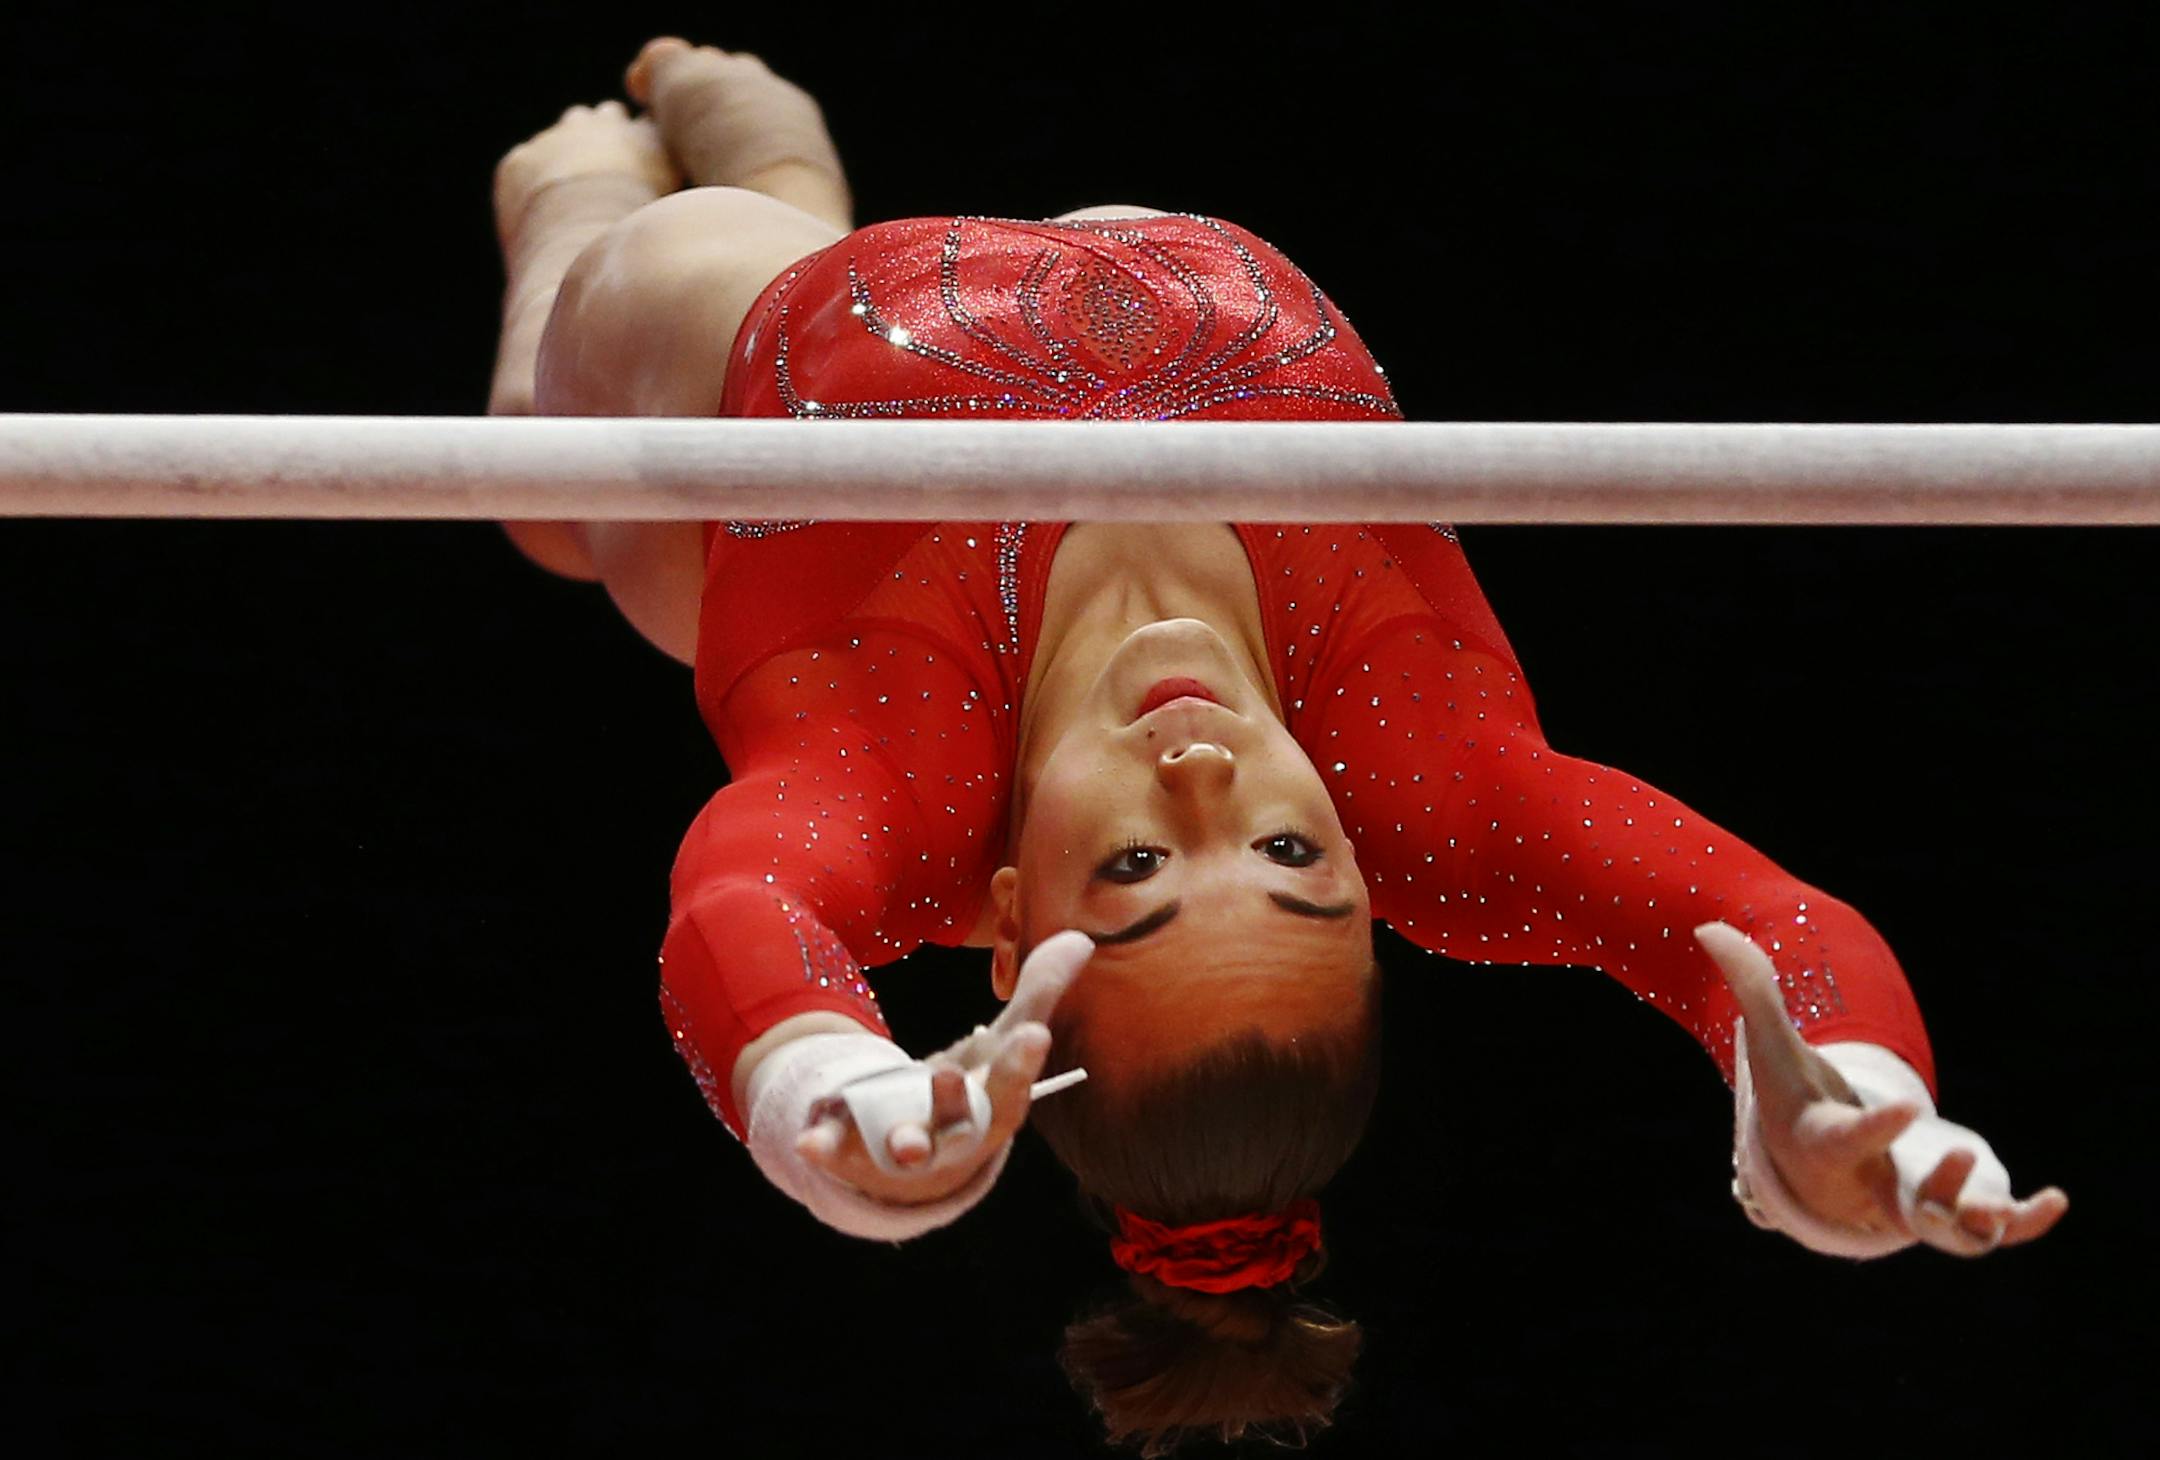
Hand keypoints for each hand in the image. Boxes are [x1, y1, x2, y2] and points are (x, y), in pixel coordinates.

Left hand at [795, 930, 1093, 1205]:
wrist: (915, 1153)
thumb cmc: (971, 1090)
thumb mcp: (1001, 1043)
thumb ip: (1038, 994)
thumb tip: (1081, 939)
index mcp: (992, 1110)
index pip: (1013, 1090)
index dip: (1022, 1065)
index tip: (1034, 1035)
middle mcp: (953, 1140)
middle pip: (962, 1129)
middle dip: (956, 1105)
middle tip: (949, 1074)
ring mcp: (905, 1152)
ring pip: (908, 1152)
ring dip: (904, 1144)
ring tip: (897, 1141)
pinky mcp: (858, 1155)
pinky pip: (842, 1155)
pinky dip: (826, 1149)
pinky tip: (807, 1141)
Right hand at [1695, 921, 2067, 1254]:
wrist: (1810, 1163)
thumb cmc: (1794, 1098)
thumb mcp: (1774, 1050)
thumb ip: (1753, 992)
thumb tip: (1709, 929)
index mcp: (1829, 1143)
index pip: (1851, 1137)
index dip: (1877, 1126)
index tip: (1907, 1105)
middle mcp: (1869, 1184)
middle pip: (1901, 1200)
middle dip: (1934, 1188)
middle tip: (1962, 1155)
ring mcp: (1907, 1203)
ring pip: (1947, 1229)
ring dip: (1977, 1216)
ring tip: (2005, 1206)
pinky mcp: (1941, 1209)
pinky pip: (1983, 1229)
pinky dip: (2021, 1223)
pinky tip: (2056, 1201)